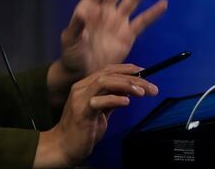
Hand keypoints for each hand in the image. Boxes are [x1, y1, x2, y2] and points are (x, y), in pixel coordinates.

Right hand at [34, 64, 158, 167]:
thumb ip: (111, 100)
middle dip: (132, 78)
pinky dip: (113, 99)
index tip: (144, 72)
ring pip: (103, 82)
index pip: (107, 70)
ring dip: (125, 85)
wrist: (63, 146)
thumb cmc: (82, 130)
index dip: (126, 69)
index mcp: (86, 86)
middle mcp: (81, 88)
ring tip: (142, 92)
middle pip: (108, 74)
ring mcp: (80, 99)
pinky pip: (97, 101)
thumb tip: (128, 91)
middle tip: (151, 87)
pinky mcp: (81, 112)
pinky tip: (126, 102)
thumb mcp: (101, 112)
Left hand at [48, 0, 167, 105]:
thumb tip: (80, 13)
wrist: (83, 73)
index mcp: (89, 8)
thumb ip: (76, 27)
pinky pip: (142, 22)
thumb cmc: (72, 54)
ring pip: (133, 0)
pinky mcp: (128, 35)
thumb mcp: (71, 41)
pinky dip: (152, 13)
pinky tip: (163, 3)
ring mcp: (118, 21)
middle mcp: (105, 10)